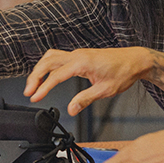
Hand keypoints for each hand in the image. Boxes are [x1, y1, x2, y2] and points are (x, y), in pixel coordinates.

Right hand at [23, 47, 152, 115]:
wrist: (135, 60)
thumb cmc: (123, 72)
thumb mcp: (105, 90)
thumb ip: (85, 99)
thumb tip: (71, 109)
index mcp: (82, 63)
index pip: (56, 75)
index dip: (43, 88)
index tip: (35, 98)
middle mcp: (78, 55)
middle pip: (47, 62)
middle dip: (35, 77)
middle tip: (28, 92)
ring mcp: (78, 53)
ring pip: (51, 57)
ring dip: (40, 69)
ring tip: (33, 85)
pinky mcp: (80, 55)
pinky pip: (58, 57)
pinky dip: (48, 66)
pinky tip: (46, 76)